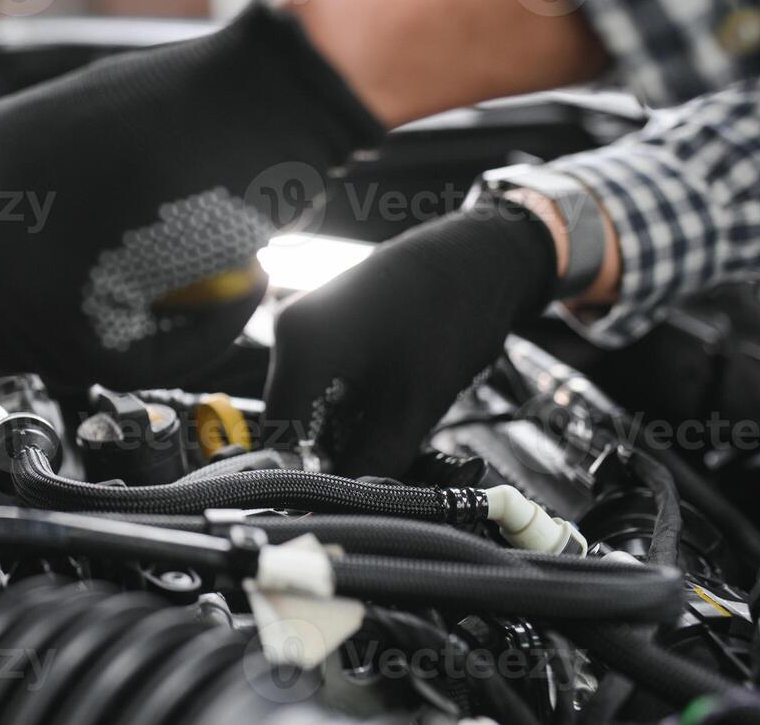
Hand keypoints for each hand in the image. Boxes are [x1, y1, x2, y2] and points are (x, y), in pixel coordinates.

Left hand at [0, 1, 383, 386]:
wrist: (252, 96)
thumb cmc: (176, 105)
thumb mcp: (59, 132)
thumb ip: (17, 198)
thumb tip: (21, 260)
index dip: (3, 270)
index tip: (61, 264)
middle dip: (33, 312)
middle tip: (107, 289)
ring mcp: (8, 280)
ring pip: (38, 355)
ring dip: (106, 335)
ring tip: (178, 279)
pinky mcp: (70, 326)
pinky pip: (115, 370)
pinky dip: (178, 344)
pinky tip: (223, 292)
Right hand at [261, 194, 558, 478]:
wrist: (477, 257)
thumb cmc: (448, 316)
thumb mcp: (414, 405)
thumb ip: (375, 462)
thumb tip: (353, 502)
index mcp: (299, 348)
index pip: (282, 438)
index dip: (310, 478)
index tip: (346, 503)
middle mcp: (291, 333)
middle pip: (293, 421)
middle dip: (331, 455)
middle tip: (378, 478)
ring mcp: (308, 325)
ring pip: (311, 404)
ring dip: (344, 432)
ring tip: (392, 442)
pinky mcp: (328, 325)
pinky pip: (324, 382)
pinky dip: (351, 407)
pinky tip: (389, 414)